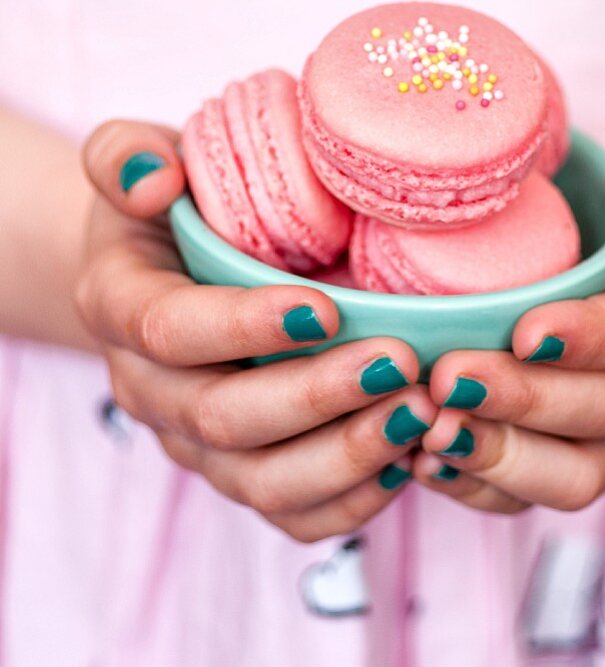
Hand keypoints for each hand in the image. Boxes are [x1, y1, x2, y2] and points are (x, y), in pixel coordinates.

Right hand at [77, 120, 435, 541]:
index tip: (325, 307)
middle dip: (315, 398)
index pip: (170, 331)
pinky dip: (352, 499)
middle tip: (399, 364)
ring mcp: (192, 440)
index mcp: (121, 306)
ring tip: (420, 415)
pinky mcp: (239, 470)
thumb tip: (152, 179)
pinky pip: (289, 513)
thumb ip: (126, 153)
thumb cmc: (175, 203)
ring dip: (344, 457)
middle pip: (221, 419)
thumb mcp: (144, 159)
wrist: (169, 263)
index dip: (242, 327)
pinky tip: (410, 458)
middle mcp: (148, 387)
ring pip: (258, 482)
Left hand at [410, 142, 604, 512]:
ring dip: (501, 457)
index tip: (526, 330)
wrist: (589, 269)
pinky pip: (526, 498)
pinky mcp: (558, 463)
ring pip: (574, 475)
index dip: (590, 338)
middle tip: (451, 377)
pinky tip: (421, 458)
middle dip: (527, 400)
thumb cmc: (599, 214)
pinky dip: (474, 486)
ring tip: (433, 430)